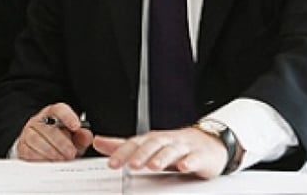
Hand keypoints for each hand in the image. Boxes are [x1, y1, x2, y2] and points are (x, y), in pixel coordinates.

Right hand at [15, 103, 92, 160]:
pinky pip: (28, 151)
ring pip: (36, 139)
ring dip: (51, 151)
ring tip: (62, 160)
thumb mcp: (74, 138)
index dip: (68, 116)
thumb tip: (85, 135)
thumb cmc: (60, 141)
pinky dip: (40, 158)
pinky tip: (49, 163)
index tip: (76, 126)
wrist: (42, 150)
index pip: (59, 110)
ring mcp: (28, 133)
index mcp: (52, 114)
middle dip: (61, 142)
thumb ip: (82, 136)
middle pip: (48, 128)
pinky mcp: (22, 146)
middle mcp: (38, 121)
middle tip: (71, 153)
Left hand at [93, 127, 228, 179]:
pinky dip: (189, 161)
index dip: (123, 153)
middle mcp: (167, 141)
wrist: (208, 143)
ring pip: (172, 150)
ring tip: (152, 166)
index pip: (135, 144)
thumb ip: (123, 146)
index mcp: (152, 140)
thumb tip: (98, 142)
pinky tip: (183, 166)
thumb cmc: (174, 145)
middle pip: (153, 145)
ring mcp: (184, 147)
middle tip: (131, 165)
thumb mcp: (147, 145)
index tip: (112, 163)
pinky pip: (195, 158)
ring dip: (162, 157)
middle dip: (142, 154)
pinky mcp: (200, 156)